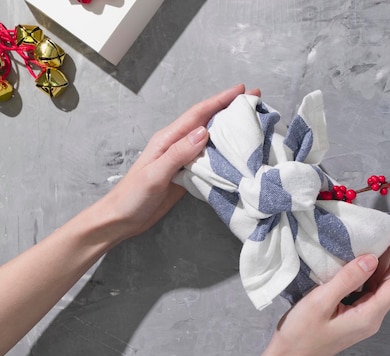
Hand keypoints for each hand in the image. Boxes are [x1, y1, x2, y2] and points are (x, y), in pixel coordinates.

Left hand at [99, 84, 259, 239]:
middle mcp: (177, 144)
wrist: (121, 219)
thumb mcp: (155, 174)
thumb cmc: (133, 196)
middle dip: (230, 108)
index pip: (199, 114)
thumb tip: (204, 131)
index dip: (220, 100)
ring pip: (211, 138)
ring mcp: (183, 159)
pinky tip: (237, 152)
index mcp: (168, 139)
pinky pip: (210, 158)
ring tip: (251, 122)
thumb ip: (178, 153)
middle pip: (208, 121)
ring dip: (230, 129)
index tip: (242, 90)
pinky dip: (225, 152)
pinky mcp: (187, 174)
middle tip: (254, 100)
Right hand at [221, 226, 389, 355]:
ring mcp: (362, 315)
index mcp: (369, 315)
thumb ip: (347, 279)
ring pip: (381, 283)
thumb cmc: (301, 334)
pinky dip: (372, 269)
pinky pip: (368, 287)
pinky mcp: (352, 313)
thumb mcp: (320, 302)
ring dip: (388, 260)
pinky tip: (368, 255)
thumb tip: (371, 259)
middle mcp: (371, 316)